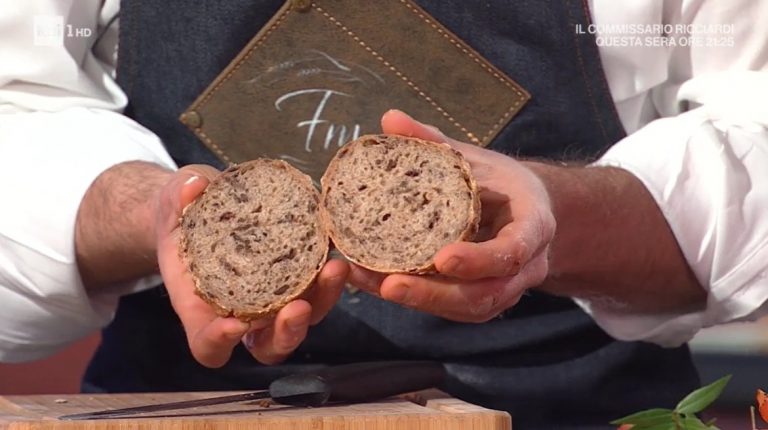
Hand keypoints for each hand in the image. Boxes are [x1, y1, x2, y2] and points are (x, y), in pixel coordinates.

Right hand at [155, 165, 347, 367]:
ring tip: (334, 268)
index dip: (219, 342)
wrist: (204, 206)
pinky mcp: (298, 277)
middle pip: (268, 345)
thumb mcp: (175, 201)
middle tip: (298, 307)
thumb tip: (195, 187)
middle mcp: (242, 313)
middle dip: (287, 332)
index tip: (233, 325)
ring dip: (323, 300)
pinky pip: (319, 285)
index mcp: (201, 308)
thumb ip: (180, 198)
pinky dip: (331, 274)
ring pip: (303, 319)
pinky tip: (340, 248)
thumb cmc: (182, 214)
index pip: (208, 344)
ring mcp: (274, 300)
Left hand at [348, 110, 554, 321]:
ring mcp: (508, 287)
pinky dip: (418, 300)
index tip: (442, 258)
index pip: (514, 250)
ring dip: (421, 301)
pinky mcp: (485, 299)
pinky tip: (378, 285)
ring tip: (375, 285)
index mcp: (533, 225)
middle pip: (487, 293)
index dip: (480, 259)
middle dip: (437, 293)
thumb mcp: (475, 158)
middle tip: (391, 284)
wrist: (526, 210)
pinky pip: (455, 308)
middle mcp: (526, 265)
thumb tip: (389, 119)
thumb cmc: (500, 182)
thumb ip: (435, 143)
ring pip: (470, 308)